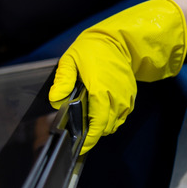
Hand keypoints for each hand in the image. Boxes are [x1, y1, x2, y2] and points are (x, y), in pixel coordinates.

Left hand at [49, 0, 186, 153]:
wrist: (118, 40)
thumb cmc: (92, 49)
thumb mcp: (71, 60)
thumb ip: (63, 81)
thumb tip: (55, 100)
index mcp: (100, 90)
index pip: (98, 123)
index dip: (91, 138)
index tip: (82, 146)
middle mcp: (116, 97)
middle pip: (107, 126)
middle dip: (94, 133)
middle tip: (80, 133)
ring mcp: (126, 97)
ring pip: (116, 122)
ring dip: (103, 126)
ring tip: (88, 124)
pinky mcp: (131, 95)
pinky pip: (123, 115)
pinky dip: (112, 118)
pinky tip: (100, 114)